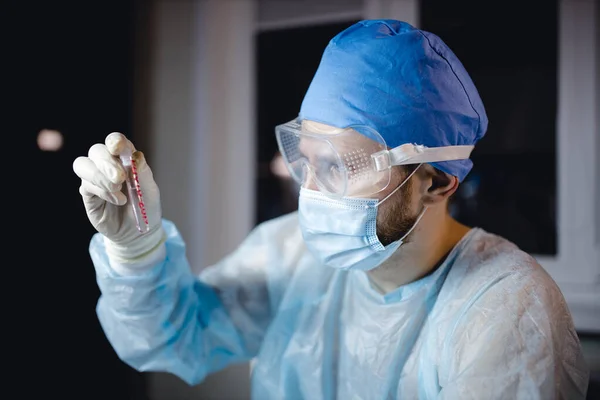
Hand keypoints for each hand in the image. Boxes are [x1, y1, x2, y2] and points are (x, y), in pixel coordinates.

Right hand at [73, 132, 163, 262]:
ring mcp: (95, 178)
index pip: (115, 142)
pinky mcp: (87, 193)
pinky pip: (86, 185)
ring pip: (83, 165)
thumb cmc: (146, 206)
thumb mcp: (150, 189)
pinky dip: (102, 191)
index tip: (117, 148)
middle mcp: (107, 164)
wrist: (138, 231)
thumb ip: (143, 172)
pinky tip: (117, 200)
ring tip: (118, 189)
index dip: (114, 141)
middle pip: (96, 151)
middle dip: (107, 163)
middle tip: (121, 178)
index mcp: (124, 158)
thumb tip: (136, 155)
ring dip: (100, 176)